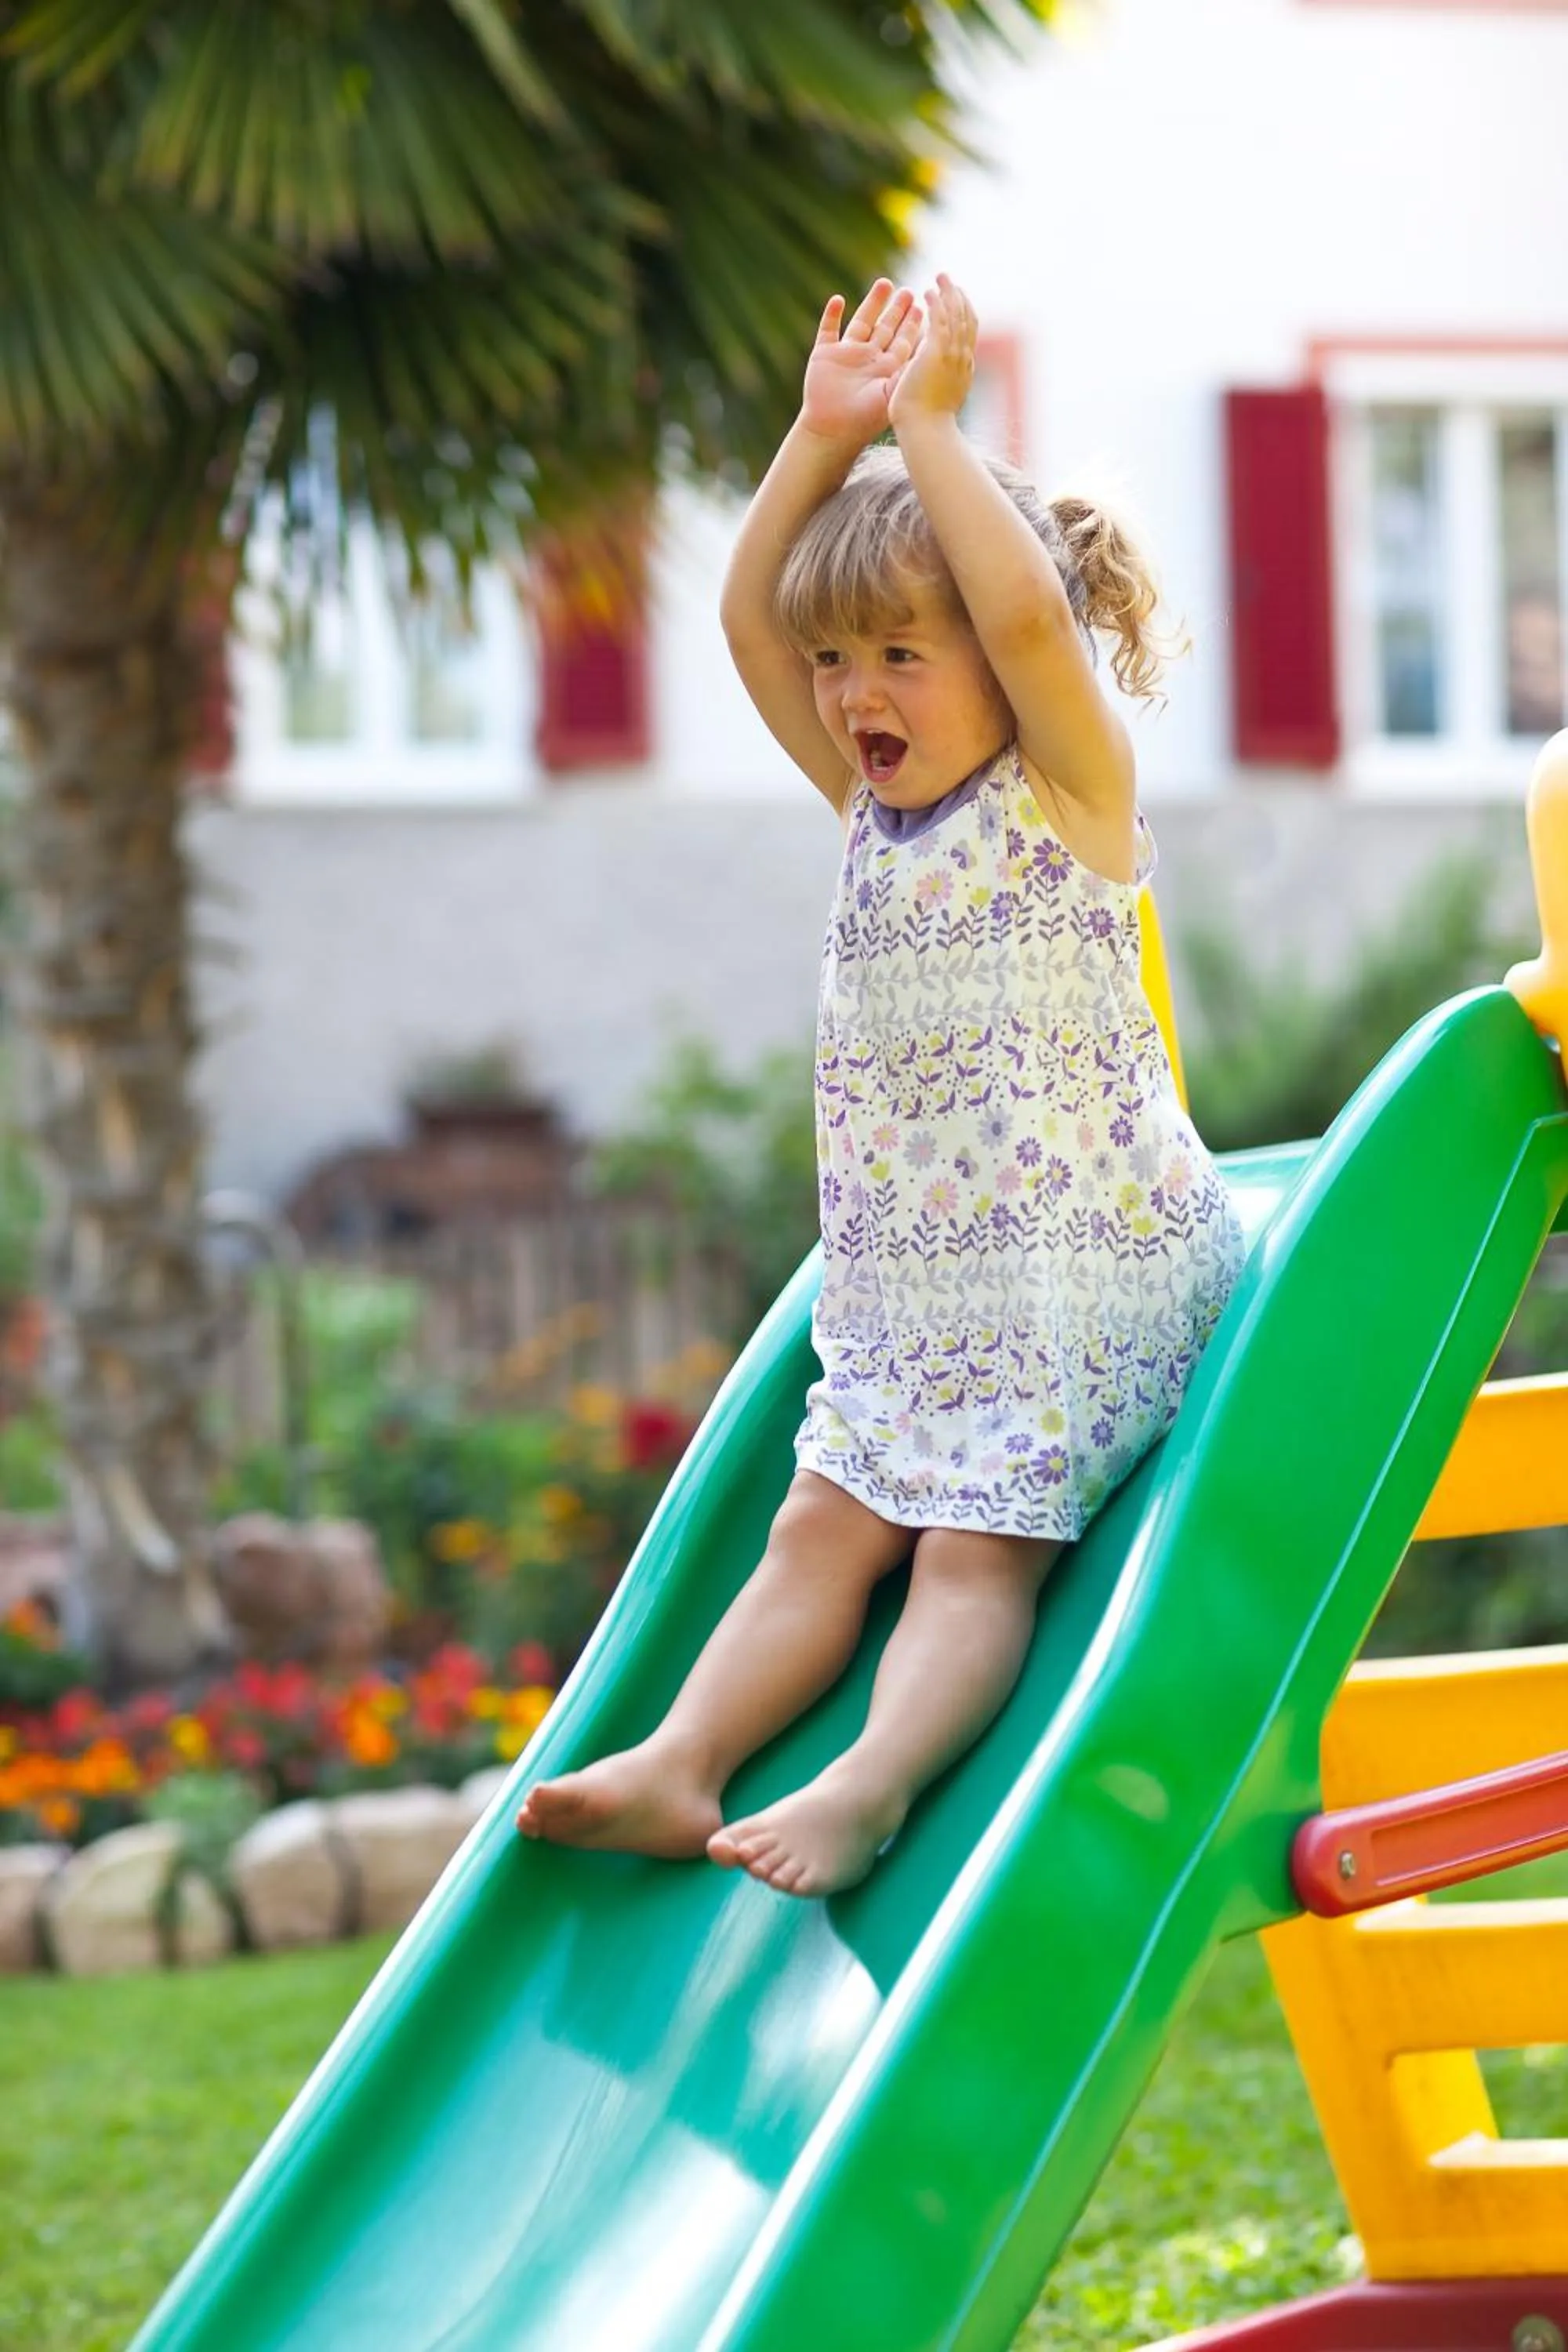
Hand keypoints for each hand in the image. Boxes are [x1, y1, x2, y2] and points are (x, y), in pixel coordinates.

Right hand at [800, 279, 923, 445]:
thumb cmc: (865, 419)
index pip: (902, 341)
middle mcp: (868, 359)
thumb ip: (908, 370)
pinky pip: (827, 330)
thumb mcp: (892, 392)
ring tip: (884, 283)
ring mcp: (846, 355)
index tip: (924, 306)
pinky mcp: (824, 355)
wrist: (833, 432)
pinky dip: (831, 315)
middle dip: (897, 309)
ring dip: (872, 303)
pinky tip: (838, 299)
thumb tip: (930, 352)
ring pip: (861, 322)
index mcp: (886, 369)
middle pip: (885, 327)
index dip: (912, 324)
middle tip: (909, 291)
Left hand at [887, 274, 975, 431]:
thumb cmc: (927, 425)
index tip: (956, 301)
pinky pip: (939, 320)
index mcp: (964, 369)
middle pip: (967, 319)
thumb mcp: (940, 399)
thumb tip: (938, 381)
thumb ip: (941, 383)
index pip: (969, 334)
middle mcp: (963, 358)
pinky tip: (927, 291)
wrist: (925, 431)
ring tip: (940, 277)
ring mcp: (951, 354)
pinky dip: (936, 303)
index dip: (964, 314)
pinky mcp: (936, 352)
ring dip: (949, 293)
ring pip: (955, 315)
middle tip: (949, 280)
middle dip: (959, 297)